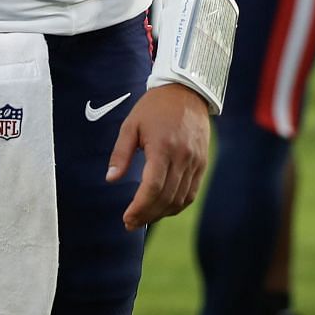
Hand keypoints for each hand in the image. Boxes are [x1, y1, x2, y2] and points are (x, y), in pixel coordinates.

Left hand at [105, 83, 209, 230]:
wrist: (187, 91)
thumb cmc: (154, 107)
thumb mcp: (131, 125)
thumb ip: (120, 153)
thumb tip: (111, 179)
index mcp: (163, 147)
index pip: (152, 188)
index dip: (139, 208)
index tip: (127, 218)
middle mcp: (182, 157)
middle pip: (166, 198)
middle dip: (147, 215)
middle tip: (131, 223)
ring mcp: (195, 162)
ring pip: (180, 199)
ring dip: (161, 213)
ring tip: (144, 217)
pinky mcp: (202, 163)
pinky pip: (191, 193)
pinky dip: (177, 205)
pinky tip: (163, 208)